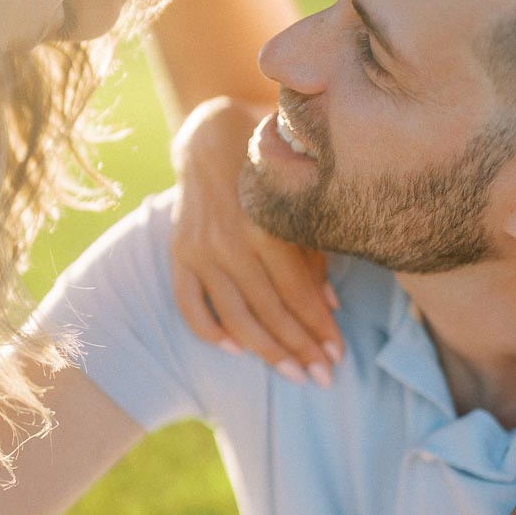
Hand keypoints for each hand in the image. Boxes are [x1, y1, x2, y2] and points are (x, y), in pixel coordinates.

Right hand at [170, 98, 343, 383]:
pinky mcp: (178, 253)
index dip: (320, 330)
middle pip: (270, 313)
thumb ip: (314, 254)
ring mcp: (200, 250)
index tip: (338, 356)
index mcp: (267, 226)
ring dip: (266, 352)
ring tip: (292, 375)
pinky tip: (235, 349)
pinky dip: (210, 332)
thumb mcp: (300, 203)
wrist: (210, 136)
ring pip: (234, 318)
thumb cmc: (269, 168)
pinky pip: (190, 305)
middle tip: (322, 378)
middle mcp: (230, 242)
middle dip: (300, 350)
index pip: (297, 295)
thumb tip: (329, 307)